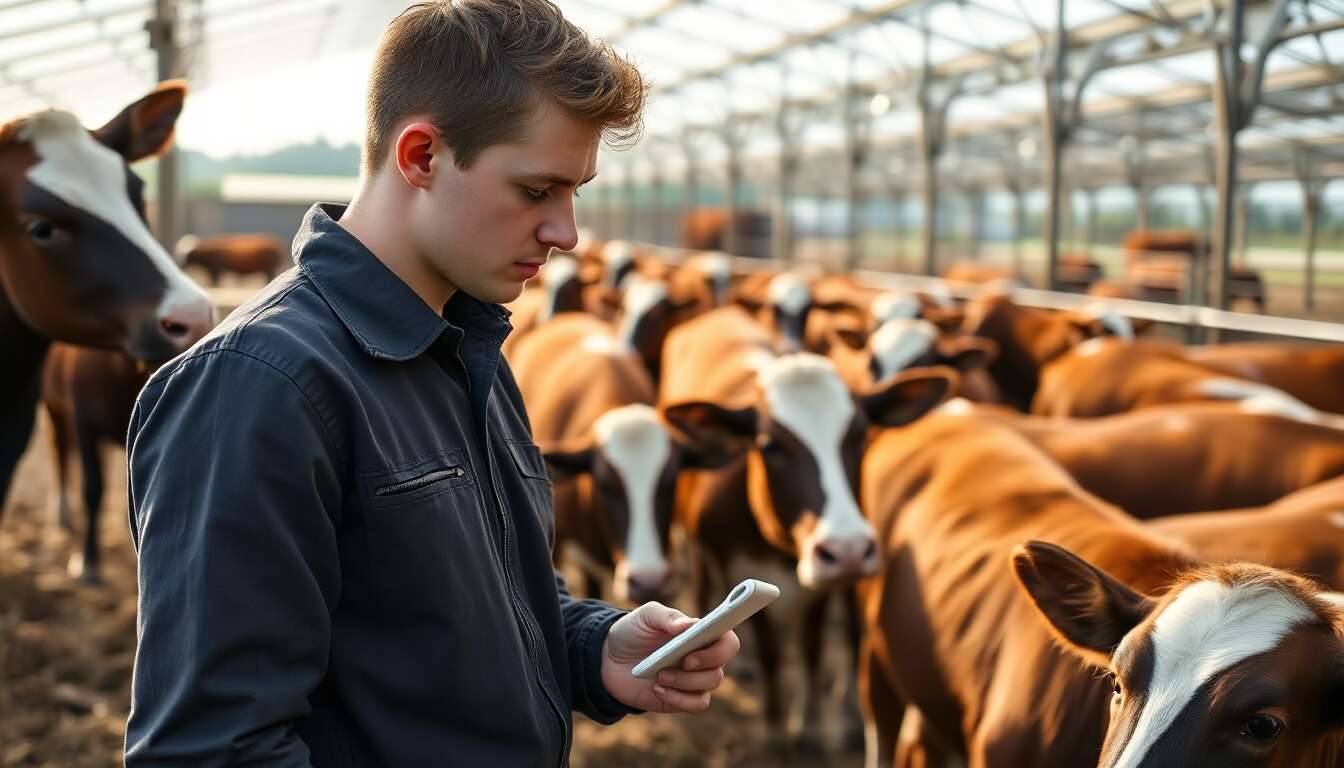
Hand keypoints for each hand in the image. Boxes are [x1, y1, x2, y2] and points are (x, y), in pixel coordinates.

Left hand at [600, 602, 740, 712]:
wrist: (608, 661)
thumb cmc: (632, 632)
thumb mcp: (645, 616)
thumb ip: (666, 616)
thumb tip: (687, 625)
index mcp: (699, 634)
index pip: (728, 640)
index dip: (722, 644)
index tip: (698, 643)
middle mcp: (702, 657)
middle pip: (722, 664)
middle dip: (705, 663)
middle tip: (683, 661)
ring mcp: (694, 679)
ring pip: (710, 684)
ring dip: (686, 681)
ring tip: (660, 675)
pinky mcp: (682, 699)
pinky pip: (697, 704)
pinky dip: (679, 698)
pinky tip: (658, 689)